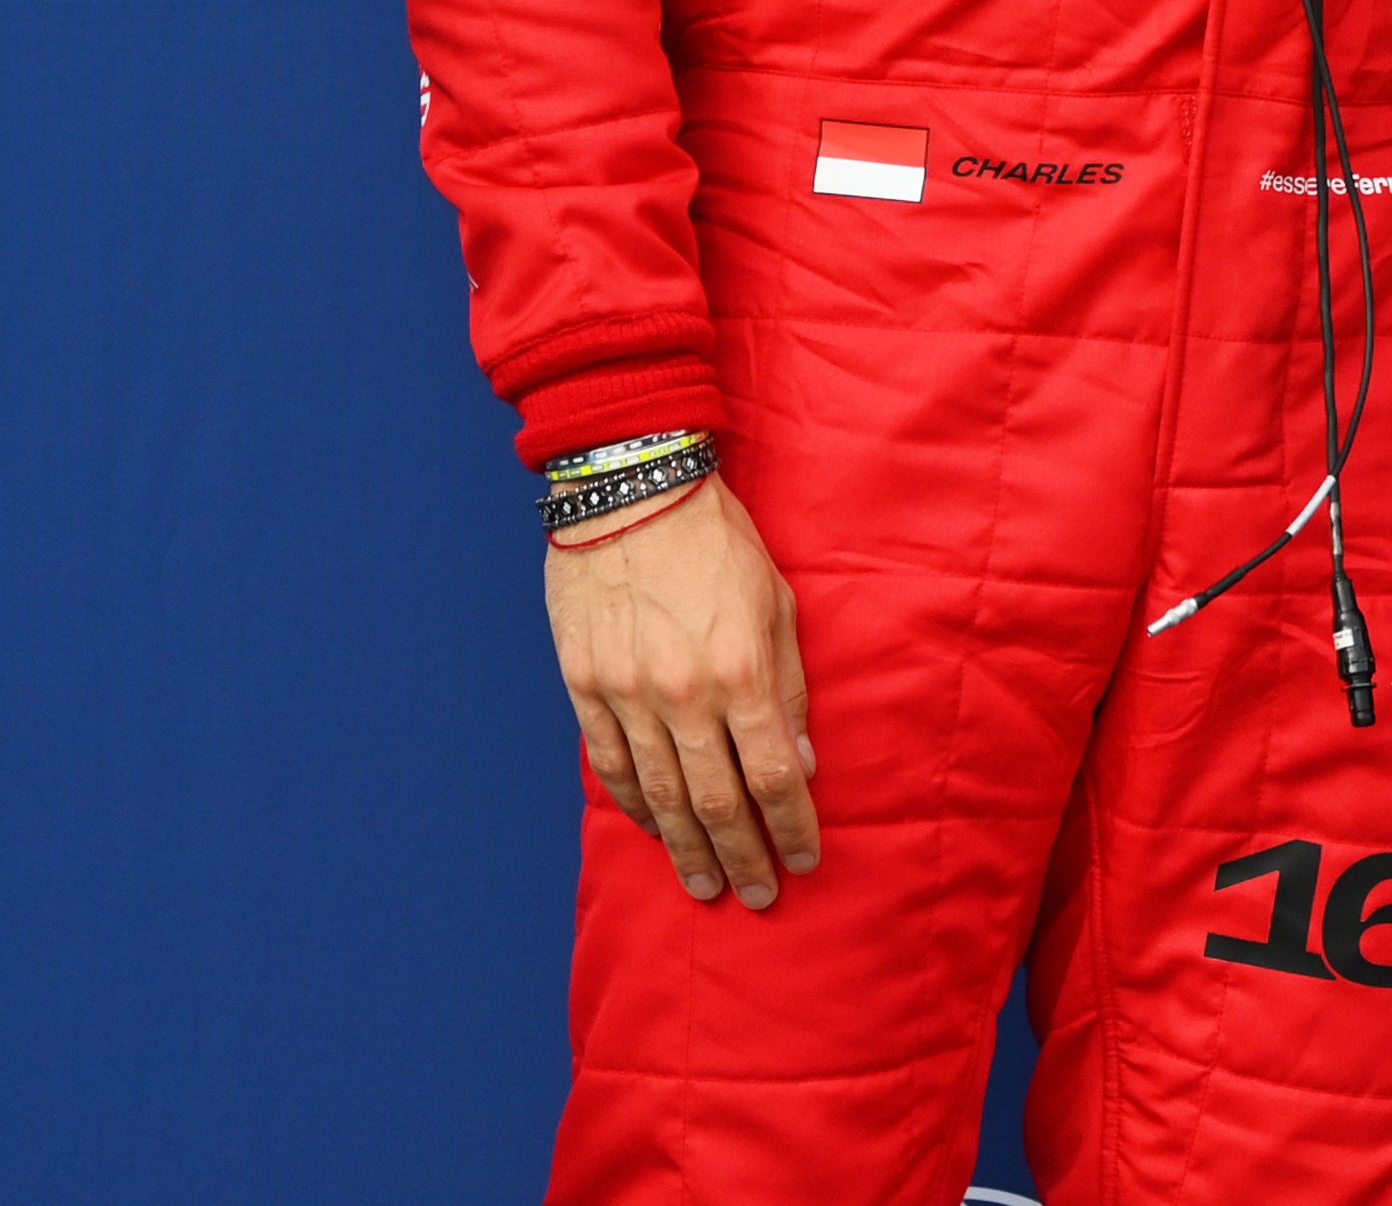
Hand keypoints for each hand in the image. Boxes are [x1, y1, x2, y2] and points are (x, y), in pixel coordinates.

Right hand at [542, 477, 819, 909]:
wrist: (632, 494)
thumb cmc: (719, 544)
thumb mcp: (778, 604)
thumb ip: (789, 689)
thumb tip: (802, 763)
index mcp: (739, 671)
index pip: (772, 774)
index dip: (792, 826)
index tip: (806, 858)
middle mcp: (681, 694)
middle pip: (716, 801)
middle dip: (742, 856)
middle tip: (758, 896)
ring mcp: (626, 695)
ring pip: (659, 796)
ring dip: (686, 848)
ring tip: (706, 884)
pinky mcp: (585, 688)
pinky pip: (610, 766)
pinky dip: (634, 807)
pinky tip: (655, 832)